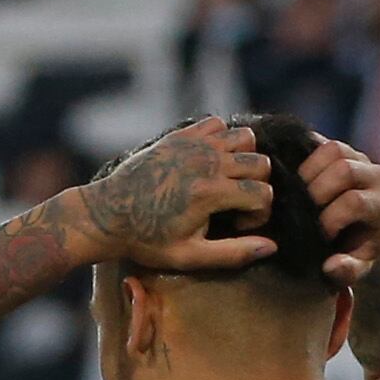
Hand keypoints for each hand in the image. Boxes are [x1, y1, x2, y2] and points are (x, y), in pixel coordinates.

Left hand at [72, 116, 279, 272]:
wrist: (108, 215)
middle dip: (257, 185)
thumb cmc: (148, 241)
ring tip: (227, 180)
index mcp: (209, 193)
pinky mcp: (179, 136)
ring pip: (244, 137)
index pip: (263, 193)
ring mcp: (192, 145)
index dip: (259, 213)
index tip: (238, 225)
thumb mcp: (191, 256)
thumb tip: (272, 246)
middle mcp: (205, 162)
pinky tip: (211, 162)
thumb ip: (234, 253)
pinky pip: (217, 123)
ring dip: (245, 158)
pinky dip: (223, 139)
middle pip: (260, 162)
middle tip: (235, 204)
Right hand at [297, 135, 379, 285]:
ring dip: (309, 169)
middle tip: (304, 209)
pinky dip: (302, 154)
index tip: (321, 234)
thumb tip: (331, 266)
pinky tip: (292, 176)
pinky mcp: (345, 150)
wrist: (367, 232)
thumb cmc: (358, 253)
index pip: (354, 202)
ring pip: (333, 149)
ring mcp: (362, 160)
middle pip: (344, 169)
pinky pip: (321, 141)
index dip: (330, 217)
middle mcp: (379, 178)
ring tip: (299, 192)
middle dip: (317, 190)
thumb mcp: (357, 268)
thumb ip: (348, 271)